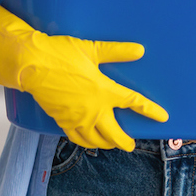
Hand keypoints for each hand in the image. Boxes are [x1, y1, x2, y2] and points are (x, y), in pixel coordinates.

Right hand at [0, 0, 166, 150]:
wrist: (32, 65)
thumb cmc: (62, 54)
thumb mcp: (93, 49)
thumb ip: (117, 51)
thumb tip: (139, 50)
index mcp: (104, 91)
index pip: (133, 102)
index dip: (150, 110)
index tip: (163, 117)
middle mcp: (93, 109)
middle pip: (114, 133)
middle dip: (124, 141)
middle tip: (131, 145)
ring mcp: (77, 118)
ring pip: (95, 140)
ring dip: (106, 144)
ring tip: (111, 144)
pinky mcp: (61, 121)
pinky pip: (76, 138)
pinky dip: (85, 142)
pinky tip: (87, 140)